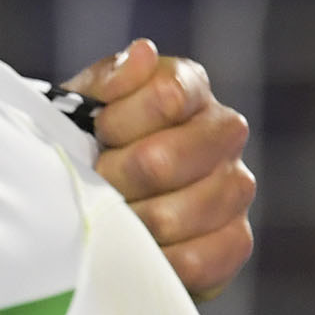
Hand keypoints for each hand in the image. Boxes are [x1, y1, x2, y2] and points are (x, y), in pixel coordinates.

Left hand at [67, 40, 254, 299]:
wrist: (89, 208)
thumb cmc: (83, 150)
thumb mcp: (79, 108)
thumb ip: (108, 81)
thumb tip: (142, 54)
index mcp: (187, 90)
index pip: (167, 95)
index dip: (118, 122)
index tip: (95, 135)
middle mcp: (222, 133)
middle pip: (167, 159)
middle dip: (115, 178)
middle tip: (95, 186)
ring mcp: (235, 187)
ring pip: (183, 211)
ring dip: (134, 221)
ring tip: (112, 219)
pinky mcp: (235, 239)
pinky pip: (207, 255)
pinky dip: (164, 261)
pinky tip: (142, 253)